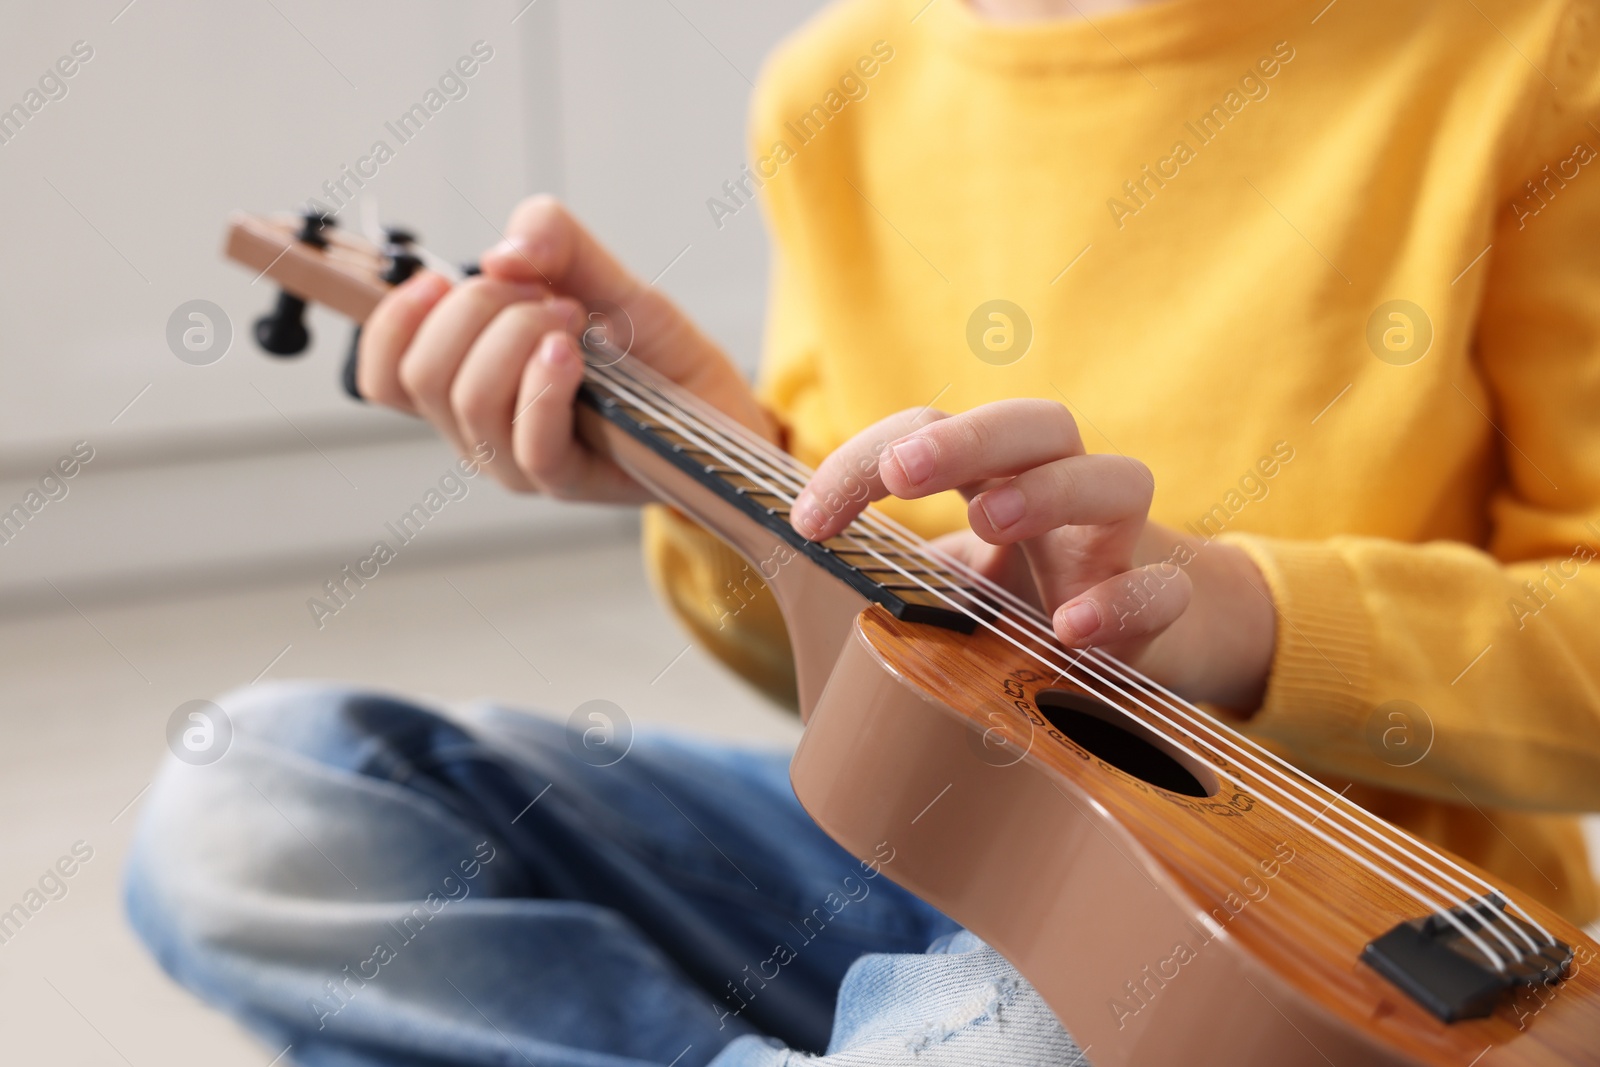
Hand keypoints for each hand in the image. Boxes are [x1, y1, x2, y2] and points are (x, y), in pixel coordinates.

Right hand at [358, 195, 775, 501]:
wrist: (716, 401)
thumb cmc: (652, 352)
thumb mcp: (604, 276)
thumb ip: (555, 243)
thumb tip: (501, 255)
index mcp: (465, 384)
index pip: (382, 376)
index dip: (391, 322)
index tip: (439, 278)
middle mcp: (480, 431)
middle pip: (422, 375)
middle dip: (476, 308)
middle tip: (544, 293)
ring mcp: (518, 463)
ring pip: (469, 400)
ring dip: (517, 335)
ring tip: (573, 319)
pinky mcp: (568, 482)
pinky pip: (527, 444)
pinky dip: (543, 384)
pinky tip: (573, 353)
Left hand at [790, 399, 1276, 712]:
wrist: (1146, 642)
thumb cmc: (1026, 600)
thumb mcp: (949, 584)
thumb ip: (893, 581)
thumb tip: (802, 601)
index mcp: (997, 474)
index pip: (929, 435)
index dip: (861, 465)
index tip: (805, 523)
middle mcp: (1062, 490)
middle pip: (1035, 426)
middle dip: (966, 438)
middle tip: (902, 471)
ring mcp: (1119, 543)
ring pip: (1117, 481)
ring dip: (1050, 490)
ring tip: (990, 518)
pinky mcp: (1164, 607)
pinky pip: (1161, 589)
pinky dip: (1122, 600)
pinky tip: (1072, 628)